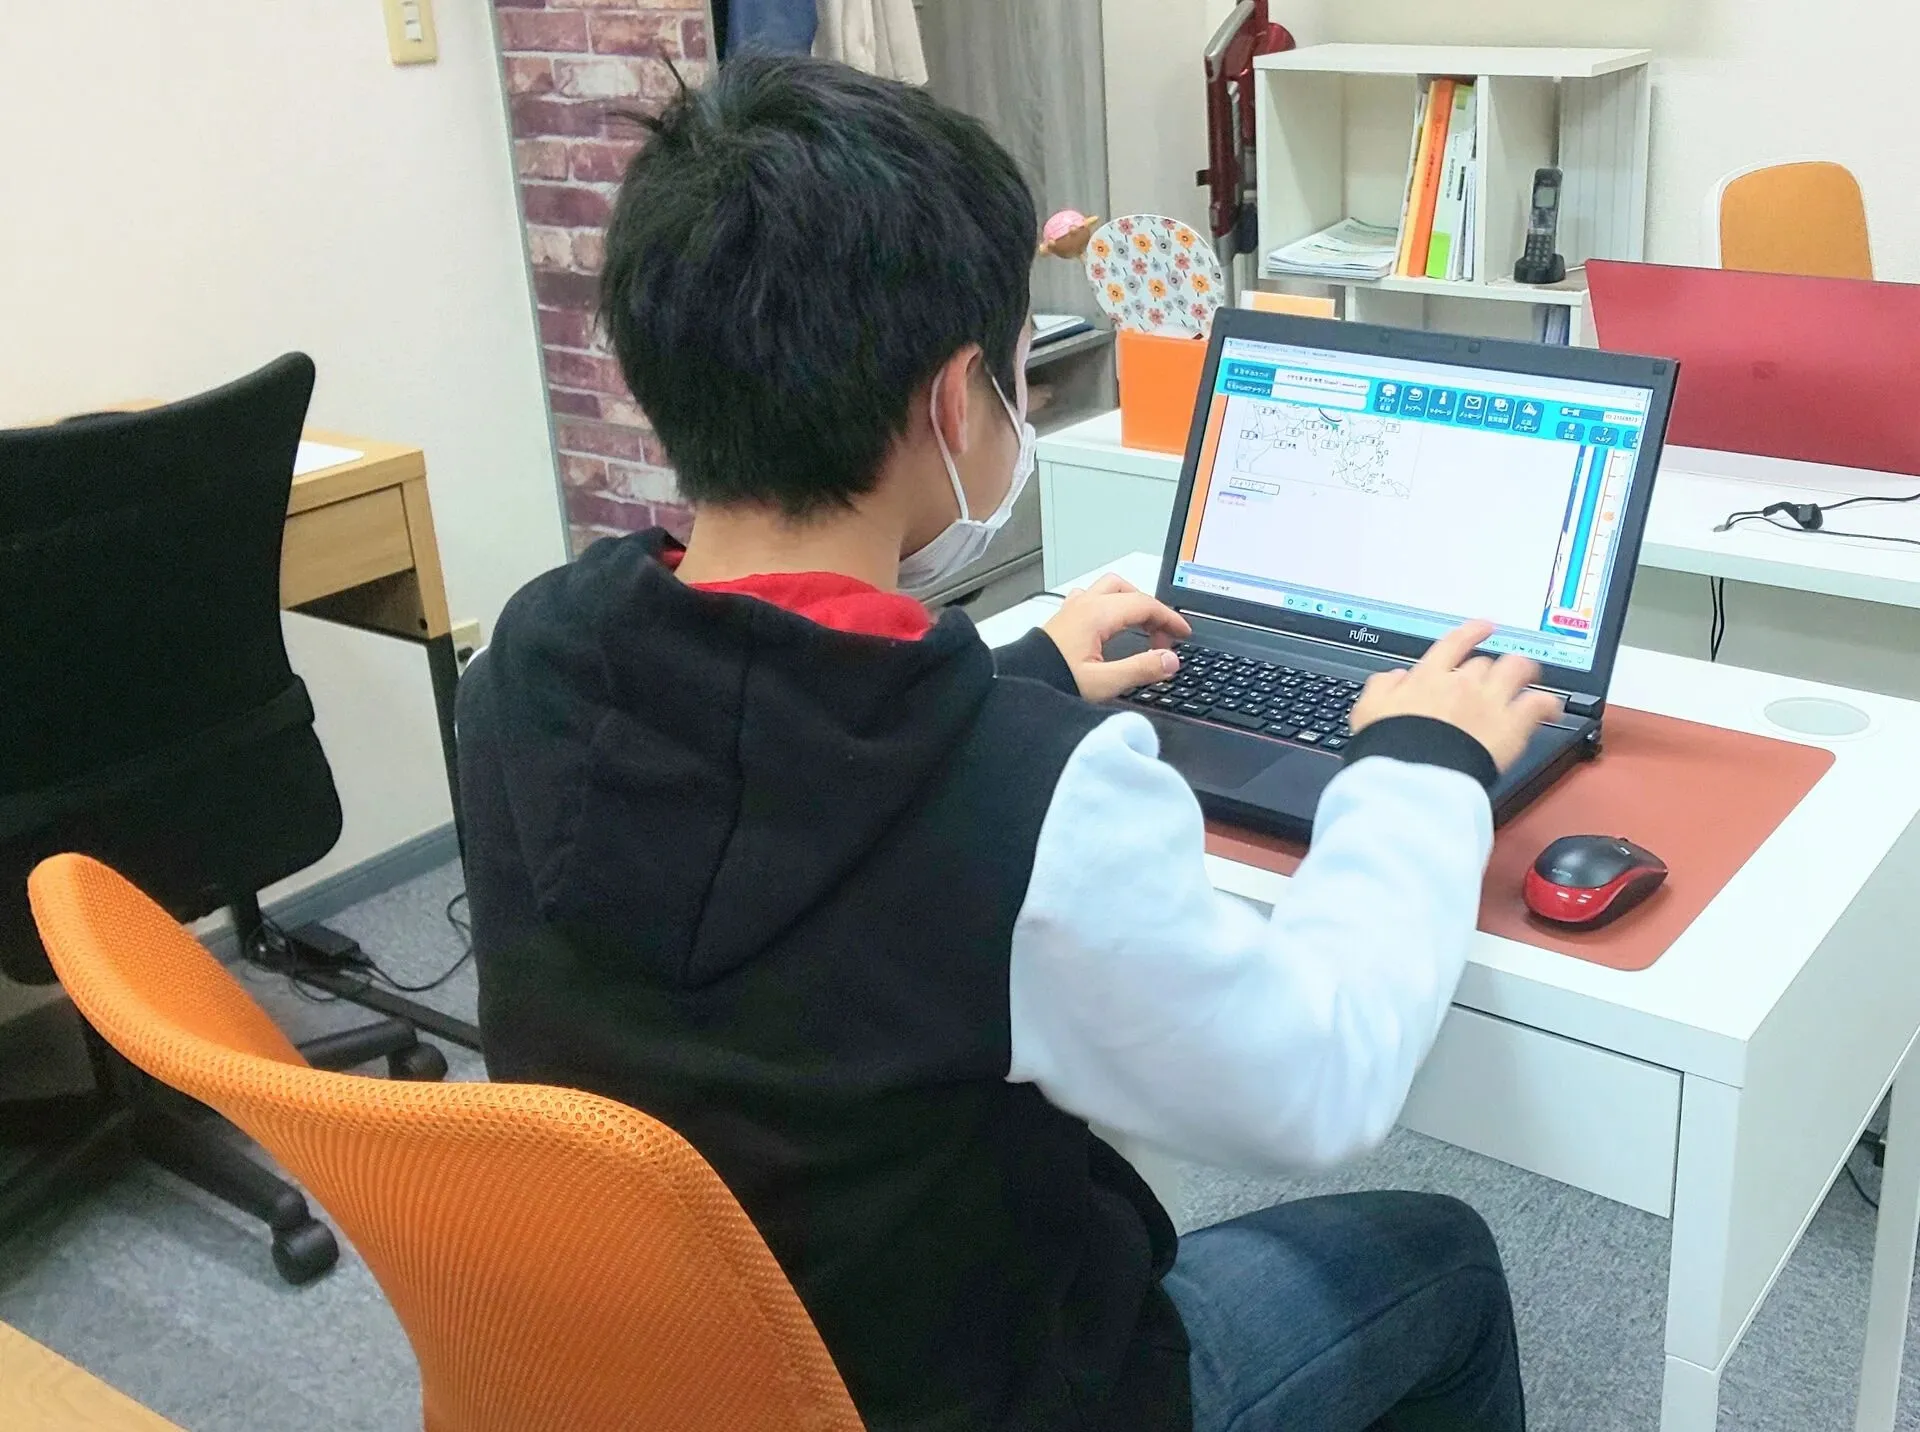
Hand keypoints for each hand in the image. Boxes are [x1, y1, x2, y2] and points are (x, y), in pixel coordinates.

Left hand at [1040, 574, 1191, 701]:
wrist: (1016, 686)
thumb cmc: (1052, 681)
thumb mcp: (1103, 683)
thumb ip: (1140, 669)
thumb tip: (1170, 660)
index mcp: (1097, 614)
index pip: (1145, 604)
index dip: (1170, 618)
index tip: (1184, 634)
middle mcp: (1084, 605)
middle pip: (1128, 591)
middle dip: (1151, 609)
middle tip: (1162, 636)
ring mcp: (1072, 609)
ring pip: (1109, 590)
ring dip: (1131, 604)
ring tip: (1142, 629)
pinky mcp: (1063, 619)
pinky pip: (1093, 599)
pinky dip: (1111, 607)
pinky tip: (1111, 628)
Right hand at [1348, 621, 1562, 771]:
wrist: (1413, 775)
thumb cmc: (1389, 748)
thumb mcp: (1368, 711)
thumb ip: (1382, 688)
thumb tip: (1393, 678)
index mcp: (1428, 676)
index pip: (1455, 643)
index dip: (1473, 632)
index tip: (1483, 627)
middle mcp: (1462, 682)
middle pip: (1485, 662)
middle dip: (1490, 668)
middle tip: (1495, 675)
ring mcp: (1489, 701)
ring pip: (1517, 670)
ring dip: (1523, 672)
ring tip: (1529, 677)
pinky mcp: (1511, 725)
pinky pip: (1539, 703)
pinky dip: (1547, 703)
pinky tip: (1549, 707)